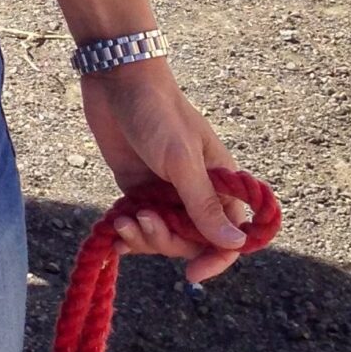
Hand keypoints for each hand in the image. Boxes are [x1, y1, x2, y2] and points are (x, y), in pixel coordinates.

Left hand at [80, 59, 254, 285]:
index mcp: (220, 181)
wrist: (115, 77)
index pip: (229, 234)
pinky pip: (139, 222)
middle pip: (191, 240)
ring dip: (144, 237)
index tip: (193, 274)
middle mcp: (194, 189)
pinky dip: (128, 233)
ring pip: (163, 235)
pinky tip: (114, 233)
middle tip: (144, 222)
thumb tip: (236, 244)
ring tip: (123, 221)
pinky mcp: (136, 185)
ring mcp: (164, 189)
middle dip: (167, 241)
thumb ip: (204, 204)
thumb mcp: (181, 160)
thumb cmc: (157, 112)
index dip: (216, 257)